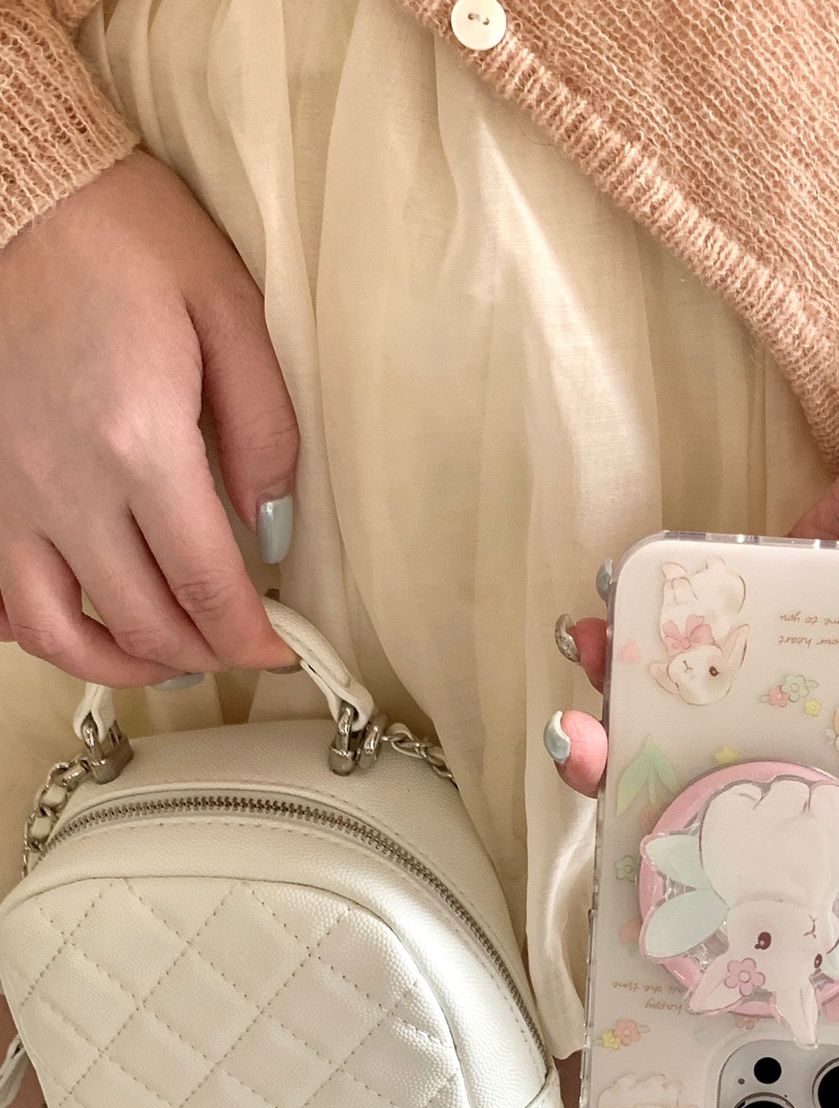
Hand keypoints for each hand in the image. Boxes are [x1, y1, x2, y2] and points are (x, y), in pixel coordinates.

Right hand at [0, 151, 297, 686]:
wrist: (13, 183)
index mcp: (141, 445)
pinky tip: (86, 617)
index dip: (253, 642)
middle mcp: (65, 486)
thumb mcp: (227, 310)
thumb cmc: (120, 232)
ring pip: (58, 632)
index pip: (210, 589)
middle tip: (237, 648)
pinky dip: (44, 627)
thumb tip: (275, 530)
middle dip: (205, 655)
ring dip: (123, 662)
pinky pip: (1, 592)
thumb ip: (264, 431)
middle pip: (143, 625)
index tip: (279, 653)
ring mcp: (8, 490)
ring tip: (169, 652)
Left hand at [548, 415, 838, 927]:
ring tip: (582, 660)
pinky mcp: (769, 584)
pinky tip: (607, 604)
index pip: (785, 835)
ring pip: (689, 691)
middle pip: (709, 765)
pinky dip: (649, 609)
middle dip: (631, 764)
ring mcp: (785, 656)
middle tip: (578, 748)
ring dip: (623, 683)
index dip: (720, 853)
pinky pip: (701, 607)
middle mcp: (819, 726)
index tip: (649, 859)